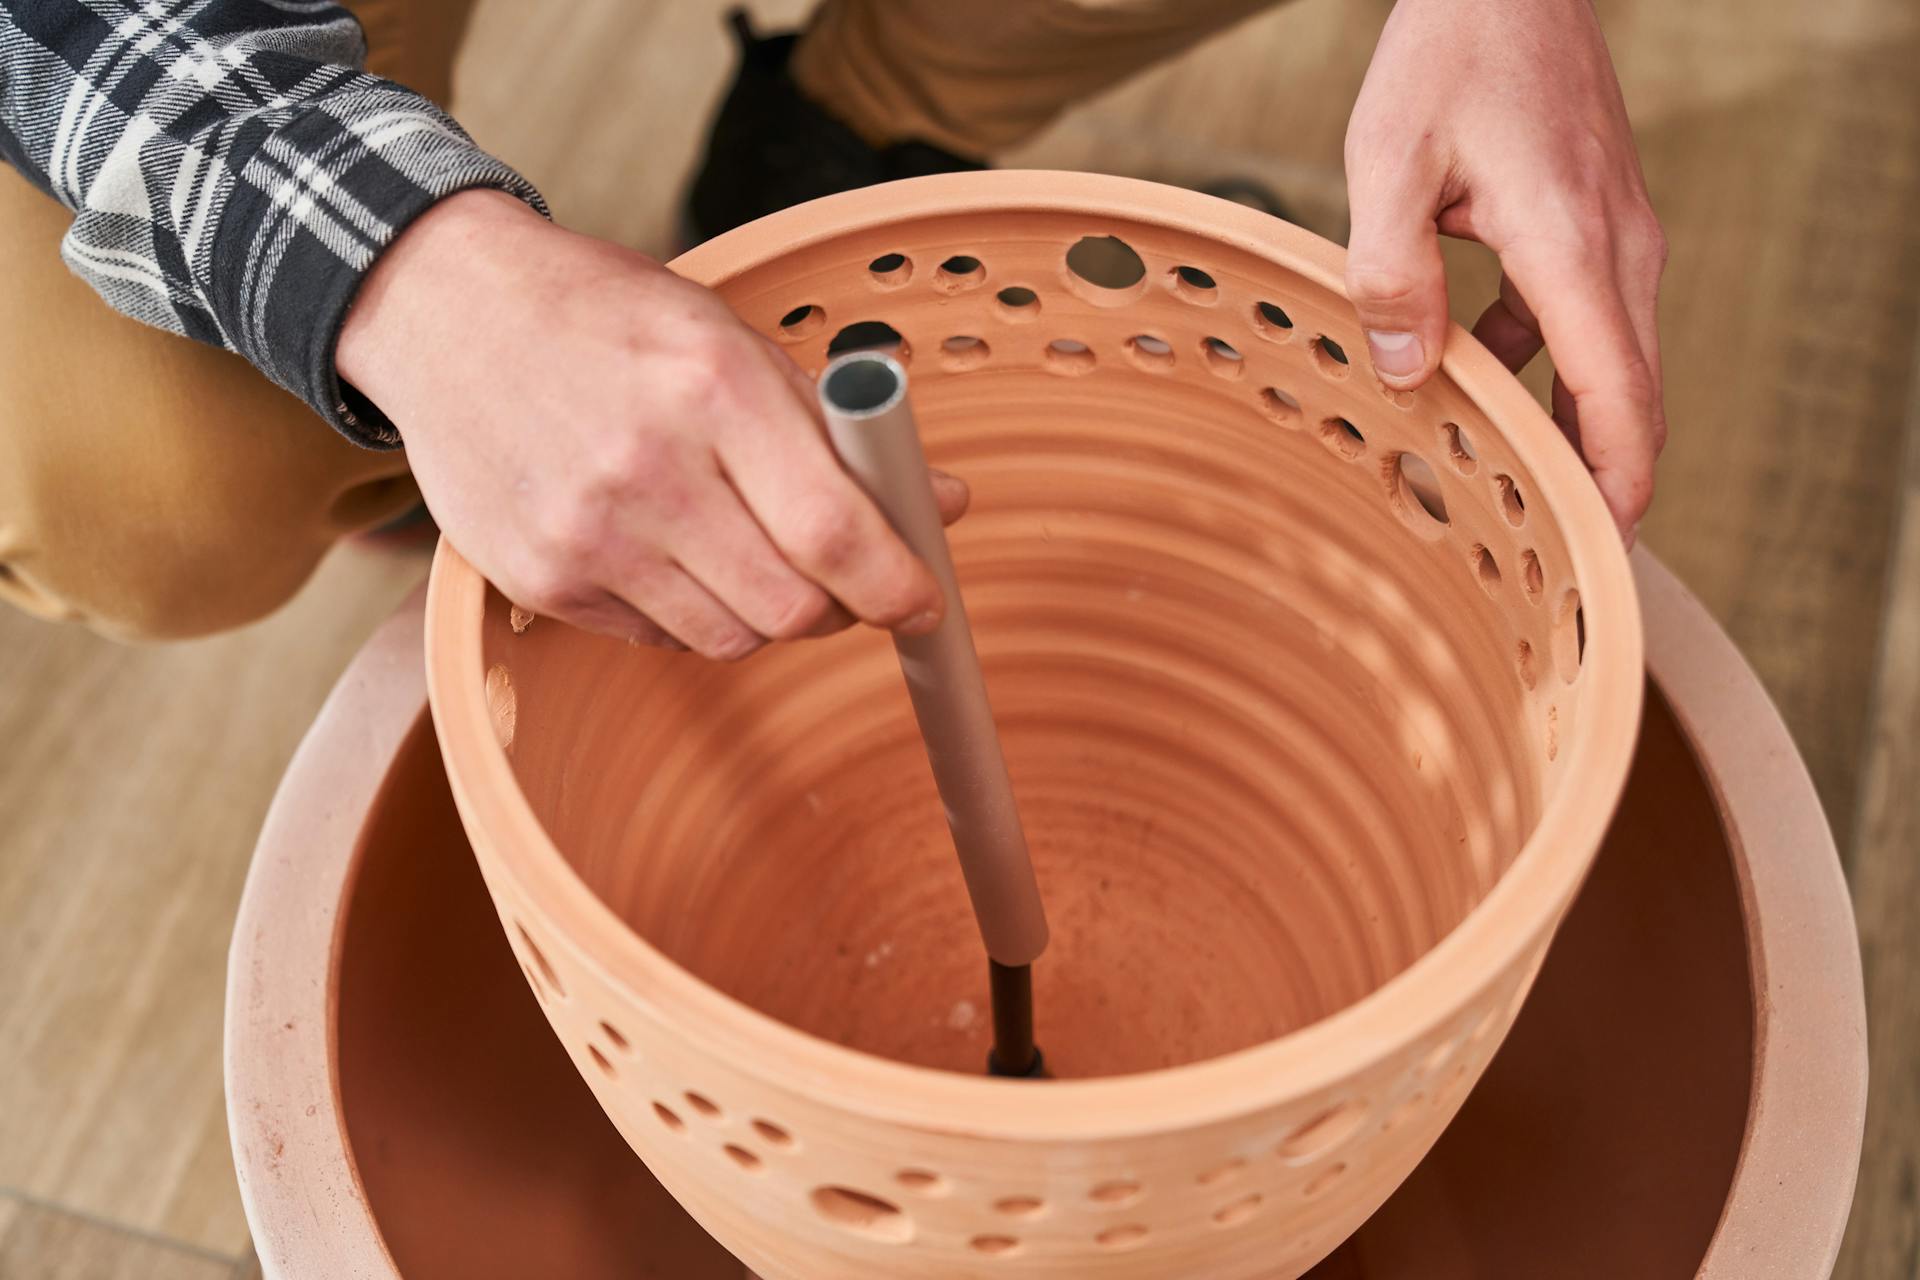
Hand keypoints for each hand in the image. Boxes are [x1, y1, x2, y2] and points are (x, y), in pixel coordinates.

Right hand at [337, 190, 965, 657]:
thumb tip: (940, 501)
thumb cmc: (608, 320)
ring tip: (745, 550)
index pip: (833, 531)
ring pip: (731, 639)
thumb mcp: (730, 339)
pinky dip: (691, 613)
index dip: (898, 584)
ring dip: (765, 614)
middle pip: (791, 609)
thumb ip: (837, 429)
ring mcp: (585, 534)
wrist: (446, 313)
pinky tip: (671, 550)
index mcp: (712, 387)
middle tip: (838, 580)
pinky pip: (659, 639)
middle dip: (837, 608)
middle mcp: (646, 467)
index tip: (923, 602)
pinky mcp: (541, 581)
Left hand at [1343, 0, 1666, 536]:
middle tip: (1557, 559)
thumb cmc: (1447, 55)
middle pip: (1630, 398)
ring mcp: (1617, 236)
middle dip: (1602, 483)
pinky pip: (1583, 320)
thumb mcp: (1386, 162)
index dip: (1616, 490)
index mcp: (1571, 248)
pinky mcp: (1599, 222)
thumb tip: (1404, 373)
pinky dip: (1546, 365)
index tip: (1601, 560)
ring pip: (1610, 362)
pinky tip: (1476, 377)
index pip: (1618, 399)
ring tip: (1511, 487)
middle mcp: (1617, 251)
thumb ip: (1392, 273)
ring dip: (1569, 427)